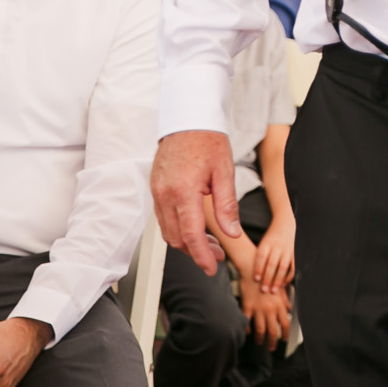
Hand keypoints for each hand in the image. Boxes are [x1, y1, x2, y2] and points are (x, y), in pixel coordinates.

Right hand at [152, 131, 238, 272]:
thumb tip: (232, 233)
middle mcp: (164, 194)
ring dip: (186, 242)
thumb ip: (226, 206)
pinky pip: (163, 217)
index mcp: (183, 191)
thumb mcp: (225, 172)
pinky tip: (195, 226)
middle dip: (196, 252)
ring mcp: (157, 191)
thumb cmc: (207, 140)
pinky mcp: (155, 188)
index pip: (191, 235)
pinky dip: (178, 228)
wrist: (187, 118)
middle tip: (217, 255)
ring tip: (210, 243)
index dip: (201, 256)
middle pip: (176, 238)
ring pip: (167, 230)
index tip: (211, 268)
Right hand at [242, 282, 292, 350]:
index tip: (284, 339)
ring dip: (260, 339)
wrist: (253, 269)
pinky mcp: (247, 307)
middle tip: (271, 347)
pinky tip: (247, 332)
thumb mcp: (279, 287)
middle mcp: (270, 309)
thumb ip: (285, 299)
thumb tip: (289, 307)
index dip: (285, 334)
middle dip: (272, 342)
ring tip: (259, 342)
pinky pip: (247, 322)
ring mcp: (258, 309)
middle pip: (273, 331)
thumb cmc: (267, 276)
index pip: (285, 324)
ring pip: (260, 329)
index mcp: (279, 304)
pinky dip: (247, 329)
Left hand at [248, 214, 295, 293]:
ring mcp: (287, 250)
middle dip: (267, 278)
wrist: (285, 224)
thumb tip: (247, 272)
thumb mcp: (262, 243)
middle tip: (263, 290)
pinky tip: (283, 284)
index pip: (262, 256)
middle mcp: (277, 246)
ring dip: (278, 280)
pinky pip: (292, 267)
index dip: (259, 268)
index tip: (256, 279)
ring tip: (273, 291)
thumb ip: (258, 257)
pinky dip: (288, 277)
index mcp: (267, 243)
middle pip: (272, 264)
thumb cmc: (271, 237)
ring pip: (283, 267)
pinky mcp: (294, 253)